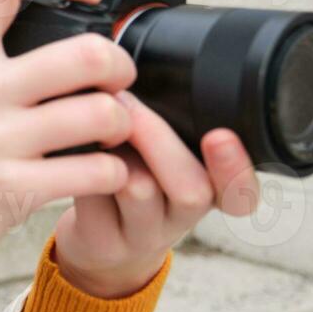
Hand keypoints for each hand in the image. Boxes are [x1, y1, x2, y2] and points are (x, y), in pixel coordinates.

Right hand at [0, 0, 138, 298]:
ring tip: (114, 132)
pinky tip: (103, 174)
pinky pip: (96, 172)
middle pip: (85, 52)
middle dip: (120, 66)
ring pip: (102, 113)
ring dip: (124, 123)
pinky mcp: (11, 191)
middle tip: (119, 81)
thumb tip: (51, 34)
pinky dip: (115, 173)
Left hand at [52, 90, 261, 298]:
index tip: (220, 136)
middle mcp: (183, 219)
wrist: (99, 241)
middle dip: (157, 138)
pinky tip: (71, 149)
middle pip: (191, 189)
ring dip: (116, 148)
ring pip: (140, 191)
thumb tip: (135, 69)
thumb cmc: (133, 179)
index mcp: (209, 191)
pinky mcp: (105, 242)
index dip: (236, 168)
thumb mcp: (160, 153)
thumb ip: (167, 122)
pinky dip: (81, 165)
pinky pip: (95, 199)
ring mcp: (145, 235)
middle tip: (125, 104)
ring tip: (93, 120)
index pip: (241, 192)